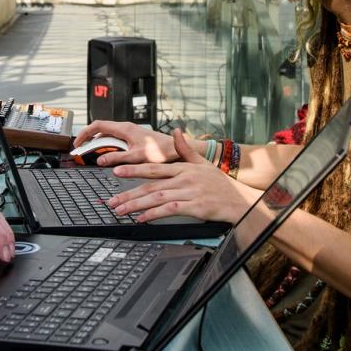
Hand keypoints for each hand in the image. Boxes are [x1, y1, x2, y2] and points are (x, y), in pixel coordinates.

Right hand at [71, 119, 177, 166]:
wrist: (176, 150)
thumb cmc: (161, 151)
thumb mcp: (136, 157)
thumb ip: (117, 158)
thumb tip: (100, 160)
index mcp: (124, 129)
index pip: (98, 125)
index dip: (85, 133)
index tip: (77, 143)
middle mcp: (126, 128)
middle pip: (101, 129)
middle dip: (88, 138)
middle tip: (80, 150)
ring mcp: (130, 132)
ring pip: (108, 134)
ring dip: (97, 142)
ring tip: (90, 153)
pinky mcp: (134, 138)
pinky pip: (115, 139)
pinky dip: (107, 145)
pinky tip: (107, 155)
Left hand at [106, 129, 261, 224]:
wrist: (239, 201)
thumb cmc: (220, 184)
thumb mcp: (203, 162)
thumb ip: (186, 148)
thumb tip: (176, 131)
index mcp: (183, 168)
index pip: (154, 168)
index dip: (134, 169)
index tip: (117, 172)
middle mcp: (184, 179)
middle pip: (151, 185)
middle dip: (129, 193)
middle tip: (111, 200)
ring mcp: (189, 193)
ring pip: (156, 198)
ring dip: (136, 205)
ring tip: (121, 211)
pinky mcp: (195, 207)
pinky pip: (169, 211)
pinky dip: (153, 215)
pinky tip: (141, 219)